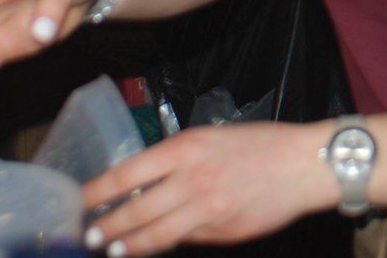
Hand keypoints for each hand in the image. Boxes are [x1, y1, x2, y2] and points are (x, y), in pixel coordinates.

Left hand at [81, 122, 330, 255]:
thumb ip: (178, 164)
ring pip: (155, 235)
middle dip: (107, 226)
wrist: (305, 164)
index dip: (98, 191)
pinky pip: (186, 240)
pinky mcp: (221, 233)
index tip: (81, 200)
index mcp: (186, 149)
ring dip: (128, 244)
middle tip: (89, 235)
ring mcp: (206, 210)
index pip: (127, 174)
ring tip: (112, 249)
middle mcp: (191, 180)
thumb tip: (147, 191)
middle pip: (135, 210)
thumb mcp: (212, 139)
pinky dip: (166, 244)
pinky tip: (155, 245)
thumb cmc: (261, 145)